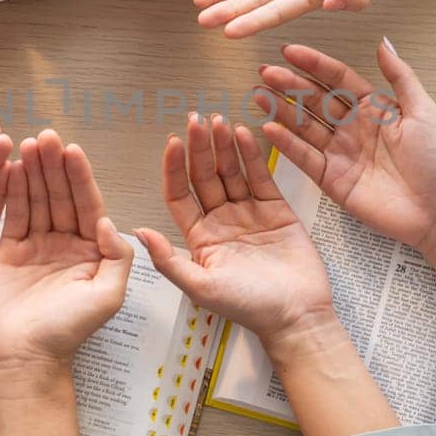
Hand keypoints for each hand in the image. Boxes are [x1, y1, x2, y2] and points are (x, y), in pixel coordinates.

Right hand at [0, 130, 132, 366]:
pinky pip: (12, 215)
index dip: (80, 177)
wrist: (28, 357)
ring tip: (26, 144)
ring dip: (32, 171)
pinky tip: (9, 168)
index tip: (72, 150)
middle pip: (60, 195)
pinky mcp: (10, 250)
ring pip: (36, 199)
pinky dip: (11, 191)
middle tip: (46, 137)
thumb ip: (117, 257)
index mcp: (91, 250)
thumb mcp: (108, 296)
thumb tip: (109, 221)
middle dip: (54, 165)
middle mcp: (65, 242)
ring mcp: (37, 244)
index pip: (87, 204)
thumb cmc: (70, 331)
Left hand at [134, 113, 332, 340]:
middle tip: (196, 120)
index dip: (174, 168)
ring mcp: (248, 212)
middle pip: (204, 176)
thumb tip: (138, 232)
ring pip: (231, 171)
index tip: (173, 143)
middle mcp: (220, 220)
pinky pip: (260, 176)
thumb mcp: (201, 287)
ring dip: (223, 146)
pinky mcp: (276, 209)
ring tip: (218, 120)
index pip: (179, 194)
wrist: (296, 315)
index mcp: (199, 237)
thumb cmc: (249, 307)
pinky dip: (251, 155)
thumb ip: (169, 260)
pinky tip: (243, 134)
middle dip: (199, 148)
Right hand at [255, 41, 435, 255]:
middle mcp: (352, 128)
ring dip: (280, 110)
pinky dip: (286, 144)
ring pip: (304, 126)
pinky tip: (269, 128)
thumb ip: (400, 77)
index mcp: (374, 109)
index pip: (337, 79)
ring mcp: (340, 153)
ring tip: (257, 95)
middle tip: (265, 72)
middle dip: (289, 85)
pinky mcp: (331, 179)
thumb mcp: (424, 111)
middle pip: (315, 100)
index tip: (290, 51)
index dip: (314, 64)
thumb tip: (383, 43)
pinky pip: (304, 158)